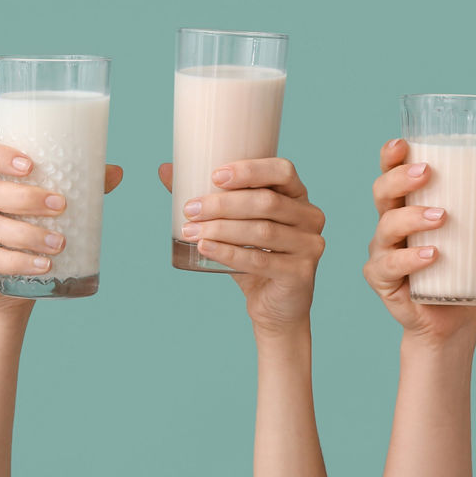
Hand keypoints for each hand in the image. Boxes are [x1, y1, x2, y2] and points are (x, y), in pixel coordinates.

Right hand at [0, 140, 121, 314]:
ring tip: (59, 243)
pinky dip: (18, 262)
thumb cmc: (34, 224)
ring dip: (27, 234)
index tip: (30, 165)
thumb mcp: (53, 202)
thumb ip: (81, 184)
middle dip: (25, 198)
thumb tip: (116, 172)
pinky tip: (43, 266)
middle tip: (60, 205)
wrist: (16, 278)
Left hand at [161, 159, 326, 338]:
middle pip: (267, 202)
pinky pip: (261, 261)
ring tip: (190, 231)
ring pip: (262, 231)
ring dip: (221, 229)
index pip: (282, 171)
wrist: (275, 306)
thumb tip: (165, 169)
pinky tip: (206, 249)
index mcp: (298, 196)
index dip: (250, 170)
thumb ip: (206, 198)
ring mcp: (310, 245)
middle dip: (224, 204)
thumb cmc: (254, 257)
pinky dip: (229, 253)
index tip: (215, 176)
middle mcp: (310, 217)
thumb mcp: (234, 225)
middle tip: (190, 209)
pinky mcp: (301, 273)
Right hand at [365, 139, 475, 347]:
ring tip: (442, 217)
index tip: (403, 143)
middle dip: (400, 178)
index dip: (390, 156)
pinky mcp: (384, 281)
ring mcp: (384, 251)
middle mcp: (390, 223)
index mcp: (408, 203)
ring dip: (411, 217)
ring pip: (387, 227)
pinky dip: (409, 259)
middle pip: (382, 192)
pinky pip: (390, 266)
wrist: (454, 317)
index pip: (391, 172)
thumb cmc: (464, 263)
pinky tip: (431, 255)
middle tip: (427, 173)